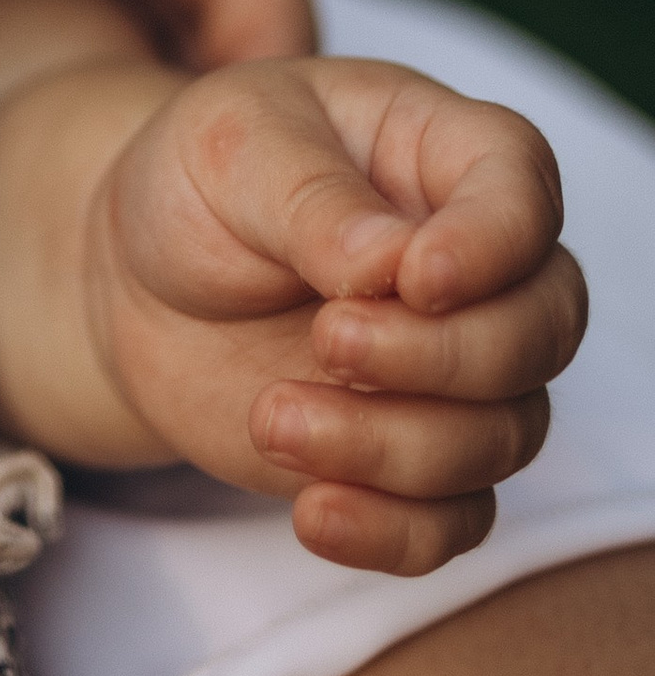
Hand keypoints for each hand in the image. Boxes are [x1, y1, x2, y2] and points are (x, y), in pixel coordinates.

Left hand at [91, 54, 588, 572]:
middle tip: (327, 341)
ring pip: (500, 435)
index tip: (414, 278)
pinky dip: (394, 529)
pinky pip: (456, 522)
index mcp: (442, 153)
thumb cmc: (198, 184)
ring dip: (393, 445)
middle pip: (538, 330)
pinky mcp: (416, 457)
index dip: (493, 244)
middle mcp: (477, 267)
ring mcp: (456, 368)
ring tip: (271, 418)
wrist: (136, 281)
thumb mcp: (230, 146)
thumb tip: (391, 262)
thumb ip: (314, 197)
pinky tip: (312, 514)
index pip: (522, 189)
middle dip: (441, 356)